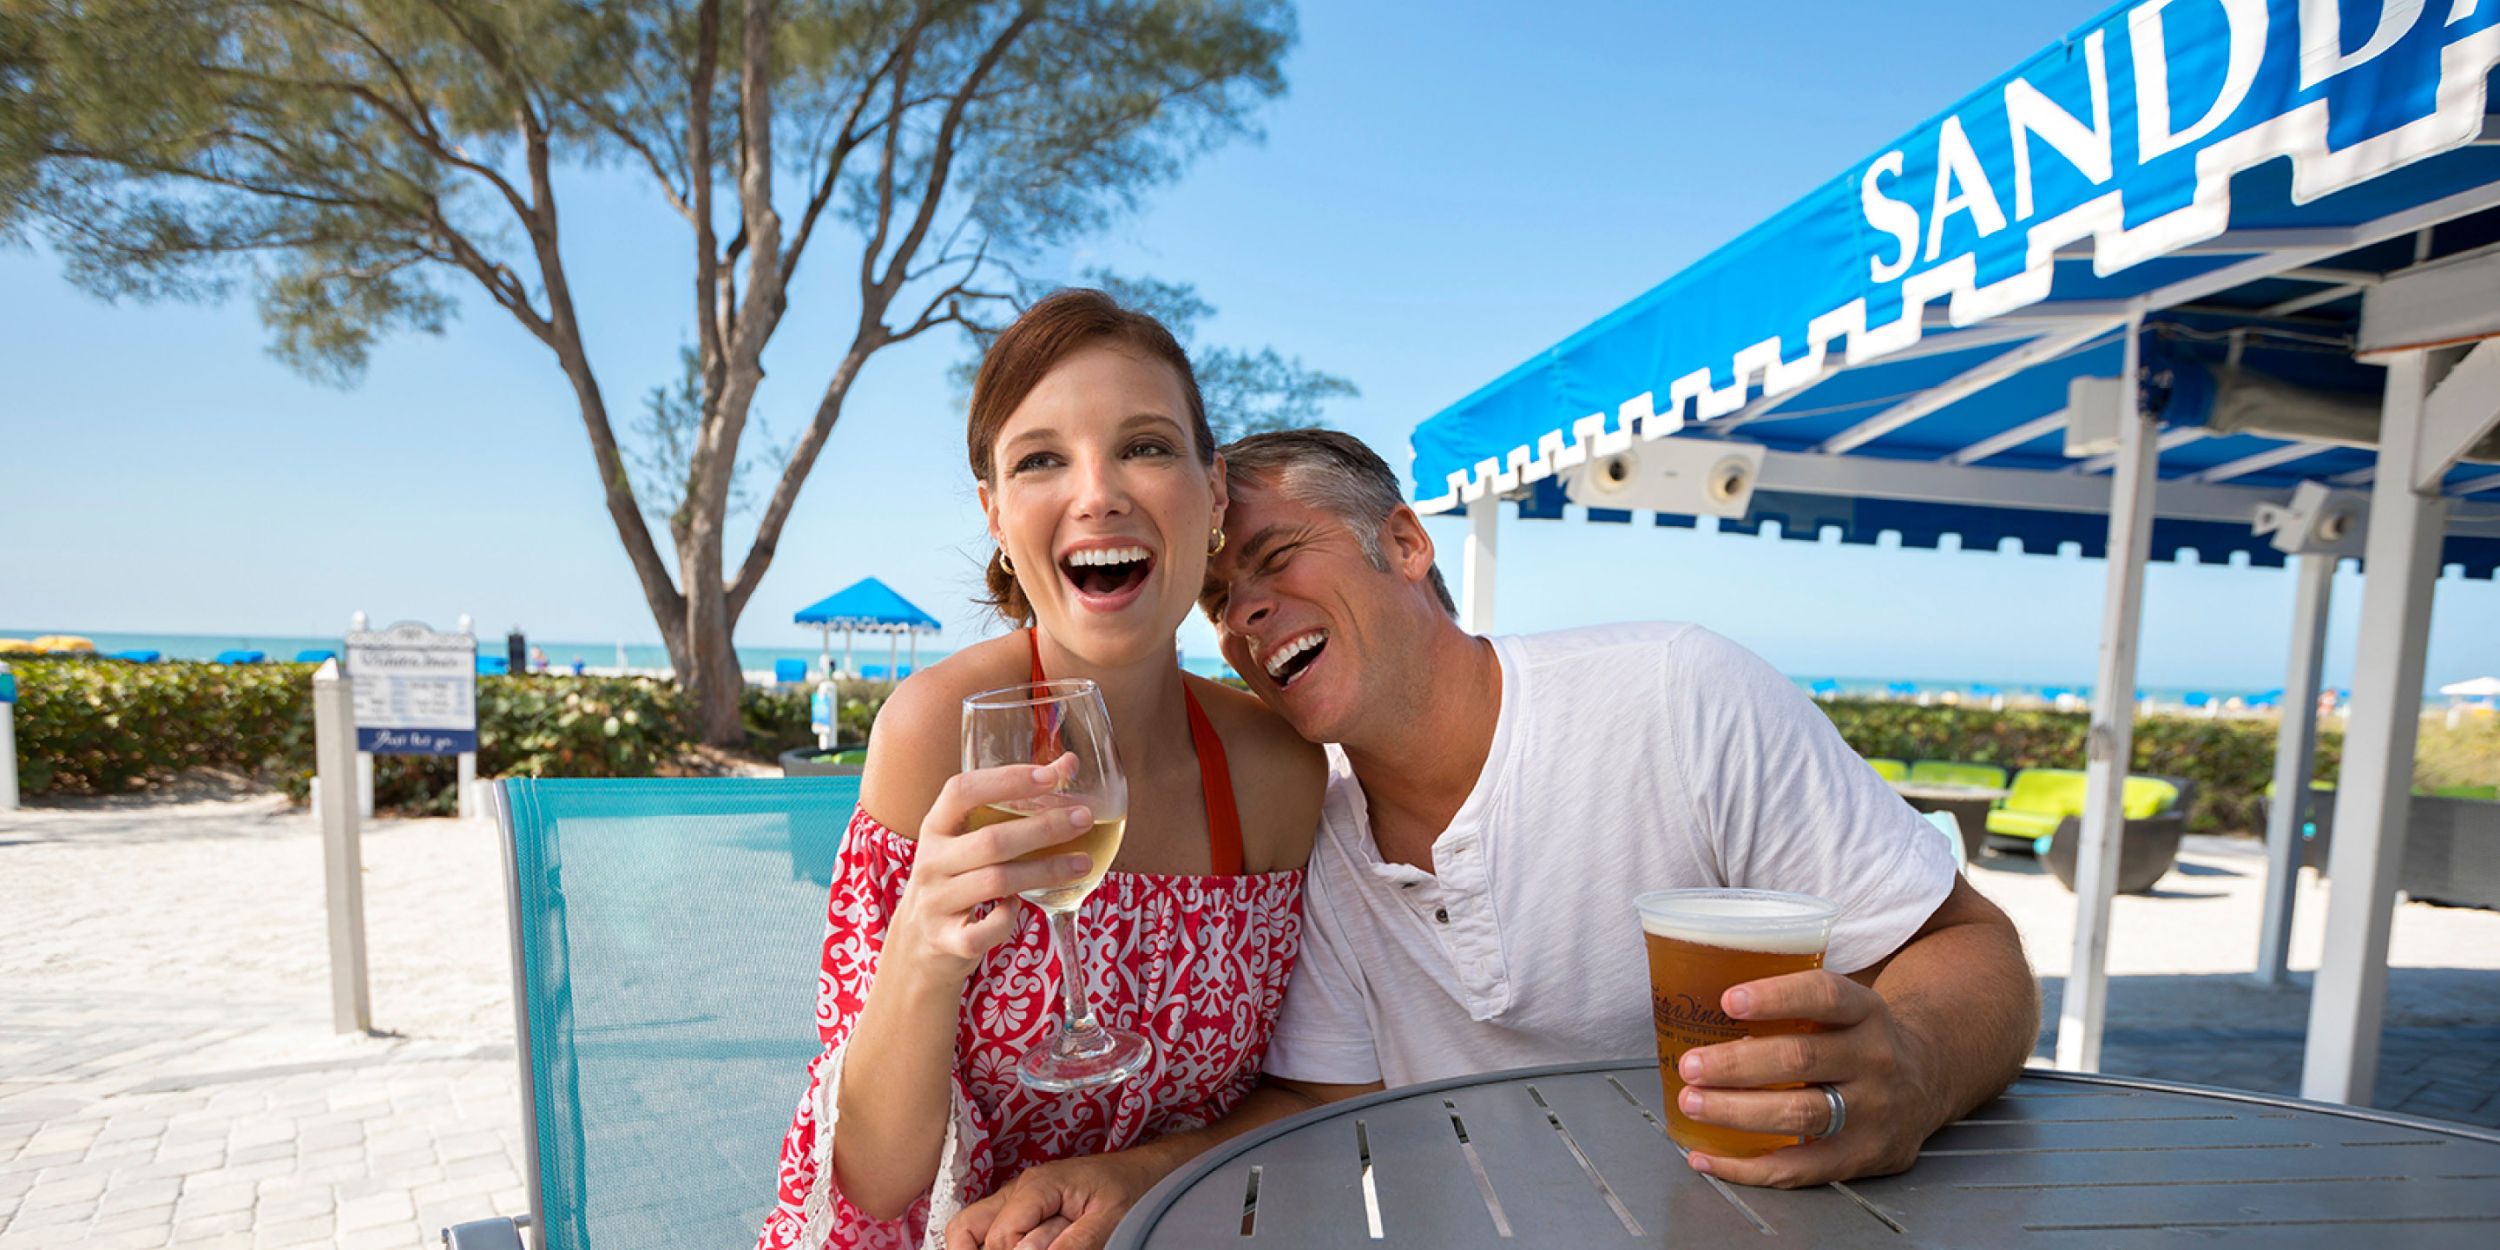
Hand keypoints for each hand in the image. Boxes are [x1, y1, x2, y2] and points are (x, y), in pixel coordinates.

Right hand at [885, 755, 1094, 983]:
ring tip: (1083, 863)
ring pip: (996, 883)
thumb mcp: (969, 840)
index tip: (1050, 775)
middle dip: (1043, 828)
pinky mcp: (946, 941)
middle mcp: (931, 862)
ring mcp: (935, 903)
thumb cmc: (957, 879)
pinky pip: (985, 930)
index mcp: (935, 827)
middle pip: (990, 840)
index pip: (961, 791)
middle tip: (1084, 818)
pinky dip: (1009, 920)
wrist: (918, 944)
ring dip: (1045, 871)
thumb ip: (1012, 807)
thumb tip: (1068, 763)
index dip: (1006, 780)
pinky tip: (1022, 907)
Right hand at [946, 1152, 1160, 1249]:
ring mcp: (1017, 1198)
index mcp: (1038, 1185)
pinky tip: (1020, 1248)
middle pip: (966, 1228)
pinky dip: (996, 1244)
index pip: (1000, 1236)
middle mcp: (1019, 1188)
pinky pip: (990, 1228)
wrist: (1145, 1171)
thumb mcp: (1110, 1220)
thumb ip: (1071, 1243)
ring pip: (970, 1228)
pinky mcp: (1022, 1208)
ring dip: (985, 1247)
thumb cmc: (1132, 1188)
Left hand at [1673, 969, 1940, 1187]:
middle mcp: (1875, 1059)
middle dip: (1737, 1064)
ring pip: (1798, 1115)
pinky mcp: (1863, 1157)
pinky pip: (1798, 1170)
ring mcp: (1873, 1112)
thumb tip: (1698, 1000)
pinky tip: (1706, 1157)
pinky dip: (1746, 1167)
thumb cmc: (1857, 1039)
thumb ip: (1794, 1005)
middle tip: (1691, 1066)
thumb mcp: (1845, 1008)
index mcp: (1866, 1012)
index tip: (1728, 1000)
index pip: (1825, 996)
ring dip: (1736, 1112)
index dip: (1776, 998)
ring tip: (1693, 1103)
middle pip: (1801, 1060)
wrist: (1927, 1082)